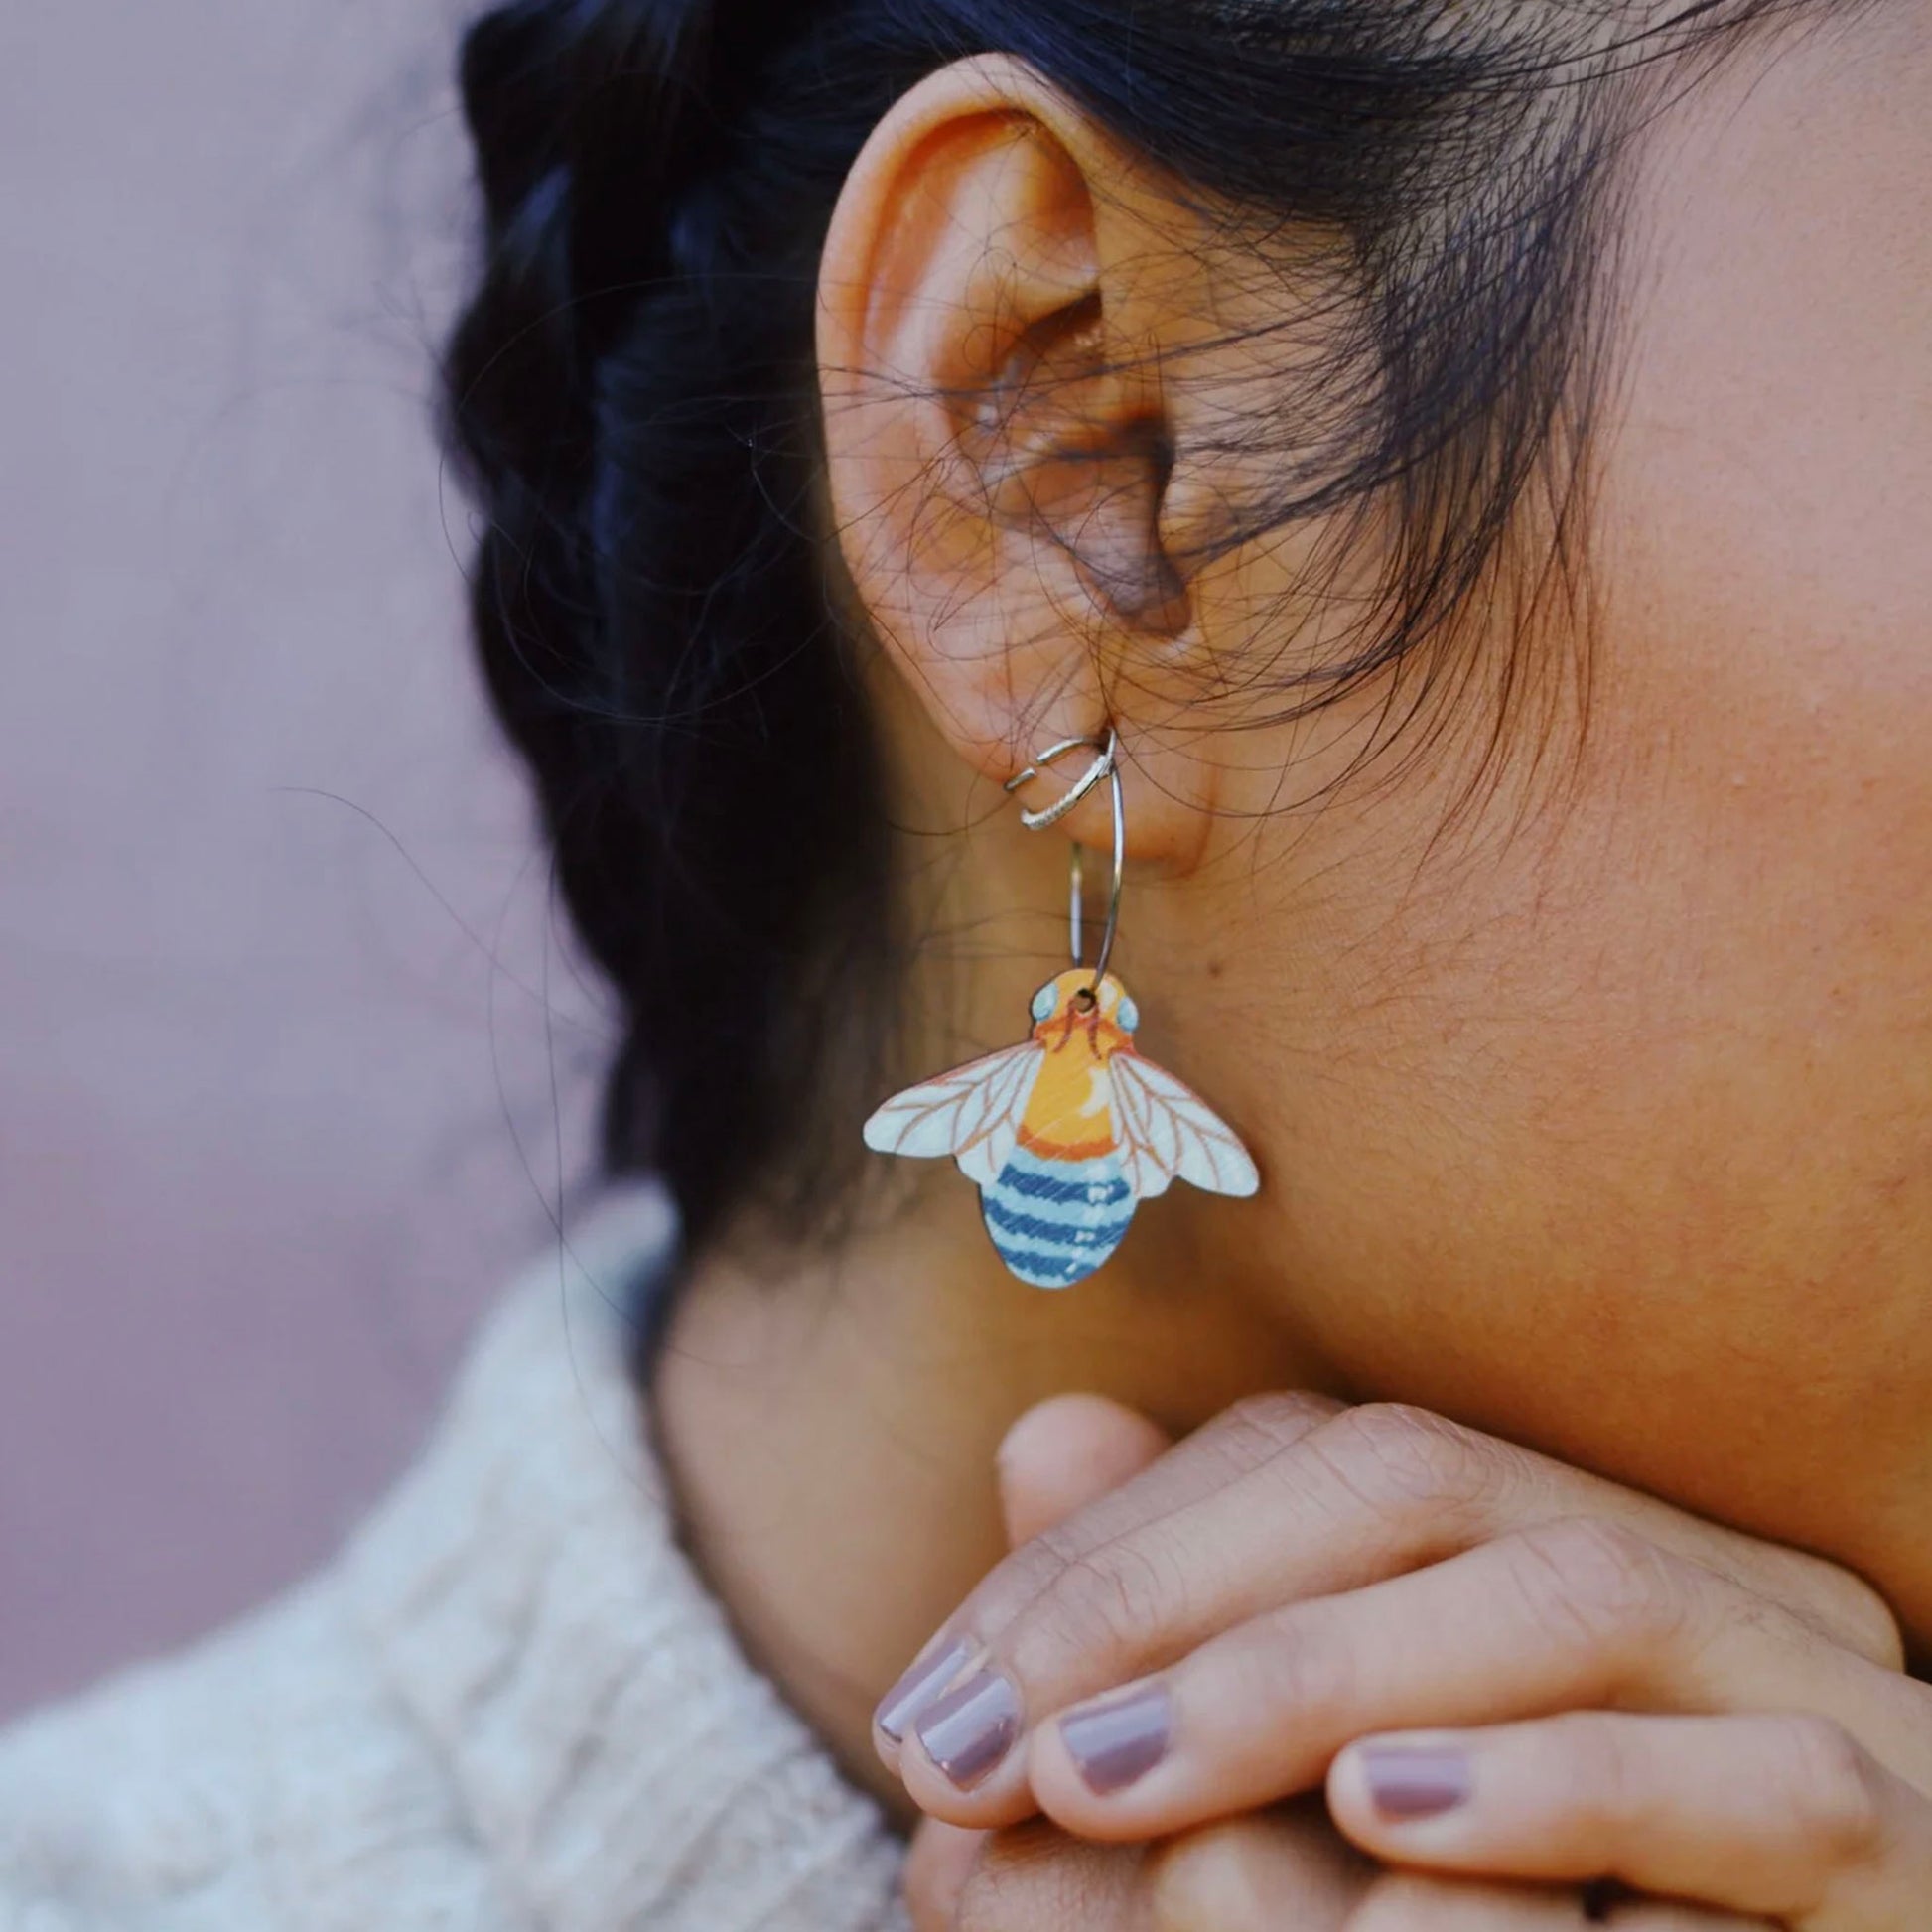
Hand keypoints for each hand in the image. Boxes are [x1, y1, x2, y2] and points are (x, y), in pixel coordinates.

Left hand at [882, 1394, 1930, 1925]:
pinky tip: (1378, 1817)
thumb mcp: (1312, 1784)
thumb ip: (1198, 1622)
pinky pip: (1754, 1778)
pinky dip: (1552, 1779)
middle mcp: (1677, 1567)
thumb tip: (1044, 1442)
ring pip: (1569, 1591)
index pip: (1306, 1455)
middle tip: (974, 1747)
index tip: (932, 1703)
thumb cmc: (1517, 1917)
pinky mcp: (1903, 1846)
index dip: (1107, 1552)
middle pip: (1413, 1480)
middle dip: (1170, 1596)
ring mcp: (1804, 1688)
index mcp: (1546, 1533)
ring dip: (1317, 1670)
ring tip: (1103, 1774)